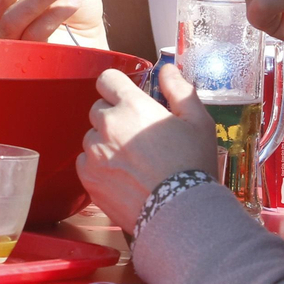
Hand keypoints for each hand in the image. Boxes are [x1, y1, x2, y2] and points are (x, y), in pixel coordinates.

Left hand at [76, 65, 215, 228]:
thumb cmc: (192, 165)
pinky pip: (85, 163)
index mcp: (131, 106)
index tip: (127, 97)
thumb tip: (167, 70)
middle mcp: (107, 126)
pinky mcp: (89, 179)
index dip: (117, 86)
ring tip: (131, 161)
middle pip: (98, 110)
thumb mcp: (198, 121)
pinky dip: (98, 167)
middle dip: (114, 117)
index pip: (107, 80)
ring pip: (91, 137)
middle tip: (137, 135)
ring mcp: (94, 153)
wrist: (181, 214)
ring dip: (105, 143)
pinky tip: (121, 177)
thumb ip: (179, 89)